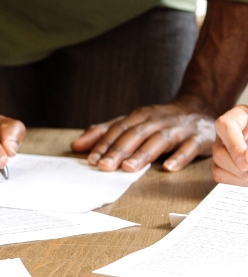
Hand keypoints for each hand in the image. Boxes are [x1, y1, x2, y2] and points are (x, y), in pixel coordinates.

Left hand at [71, 96, 215, 172]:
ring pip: (159, 140)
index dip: (105, 144)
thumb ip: (105, 133)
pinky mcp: (198, 138)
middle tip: (105, 167)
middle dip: (119, 150)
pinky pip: (189, 148)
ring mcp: (179, 128)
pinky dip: (179, 157)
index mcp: (141, 116)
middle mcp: (158, 120)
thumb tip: (76, 146)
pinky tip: (168, 168)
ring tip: (129, 168)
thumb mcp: (132, 123)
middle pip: (136, 134)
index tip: (92, 160)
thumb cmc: (160, 121)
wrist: (201, 108)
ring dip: (143, 154)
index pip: (119, 129)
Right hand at [212, 105, 247, 184]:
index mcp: (238, 116)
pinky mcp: (220, 163)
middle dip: (240, 167)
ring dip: (240, 175)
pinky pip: (219, 175)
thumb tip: (246, 160)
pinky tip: (247, 178)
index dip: (235, 147)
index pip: (225, 126)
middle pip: (219, 151)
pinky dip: (236, 181)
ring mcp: (220, 148)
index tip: (247, 163)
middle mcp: (225, 133)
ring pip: (217, 164)